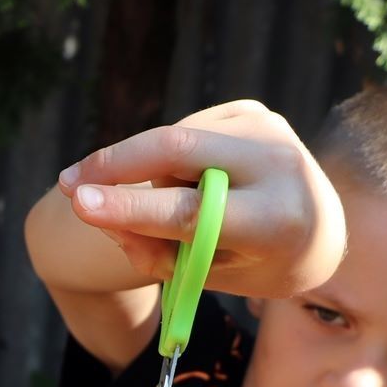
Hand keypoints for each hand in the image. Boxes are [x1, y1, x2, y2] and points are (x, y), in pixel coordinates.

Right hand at [58, 100, 345, 296]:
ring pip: (172, 143)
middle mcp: (280, 163)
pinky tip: (189, 182)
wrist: (320, 232)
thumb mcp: (209, 275)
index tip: (78, 205)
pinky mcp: (252, 111)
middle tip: (67, 185)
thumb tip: (94, 208)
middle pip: (177, 150)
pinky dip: (166, 163)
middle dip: (114, 165)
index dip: (133, 208)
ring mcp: (268, 128)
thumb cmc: (253, 265)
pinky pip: (182, 133)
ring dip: (148, 177)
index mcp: (279, 222)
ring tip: (169, 208)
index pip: (193, 212)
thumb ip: (153, 249)